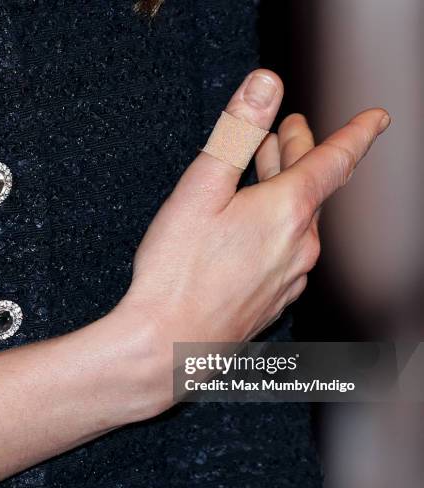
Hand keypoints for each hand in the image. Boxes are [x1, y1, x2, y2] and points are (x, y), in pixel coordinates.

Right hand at [115, 69, 388, 413]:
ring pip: (297, 223)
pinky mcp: (273, 301)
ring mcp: (289, 279)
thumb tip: (265, 85)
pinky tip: (251, 233)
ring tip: (261, 177)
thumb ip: (236, 134)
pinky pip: (285, 254)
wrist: (167, 346)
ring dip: (283, 193)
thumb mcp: (200, 190)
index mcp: (287, 212)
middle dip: (299, 155)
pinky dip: (275, 230)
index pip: (335, 161)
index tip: (375, 120)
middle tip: (283, 133)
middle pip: (312, 190)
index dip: (355, 134)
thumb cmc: (176, 273)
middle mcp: (300, 248)